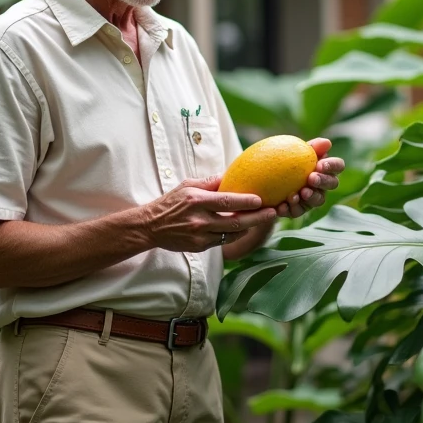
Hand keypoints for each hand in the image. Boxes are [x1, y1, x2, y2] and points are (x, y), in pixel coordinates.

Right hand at [139, 176, 277, 252]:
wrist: (150, 226)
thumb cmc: (171, 202)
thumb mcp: (187, 185)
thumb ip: (210, 182)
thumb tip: (231, 175)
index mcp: (196, 201)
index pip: (226, 201)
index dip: (246, 202)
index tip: (261, 199)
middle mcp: (199, 220)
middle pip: (235, 222)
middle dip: (257, 218)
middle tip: (273, 212)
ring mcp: (200, 236)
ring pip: (232, 234)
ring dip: (249, 228)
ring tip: (263, 219)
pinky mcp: (200, 247)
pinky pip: (223, 241)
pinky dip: (235, 234)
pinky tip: (245, 228)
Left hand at [274, 138, 344, 219]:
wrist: (267, 176)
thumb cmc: (287, 158)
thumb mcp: (296, 149)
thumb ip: (312, 147)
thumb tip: (327, 143)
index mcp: (326, 168)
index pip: (337, 166)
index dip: (332, 166)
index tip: (320, 165)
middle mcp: (324, 185)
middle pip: (332, 184)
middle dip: (323, 181)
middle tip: (311, 178)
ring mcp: (313, 199)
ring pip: (318, 200)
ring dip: (310, 197)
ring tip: (298, 194)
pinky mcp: (299, 210)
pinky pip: (297, 211)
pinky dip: (290, 208)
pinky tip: (281, 206)